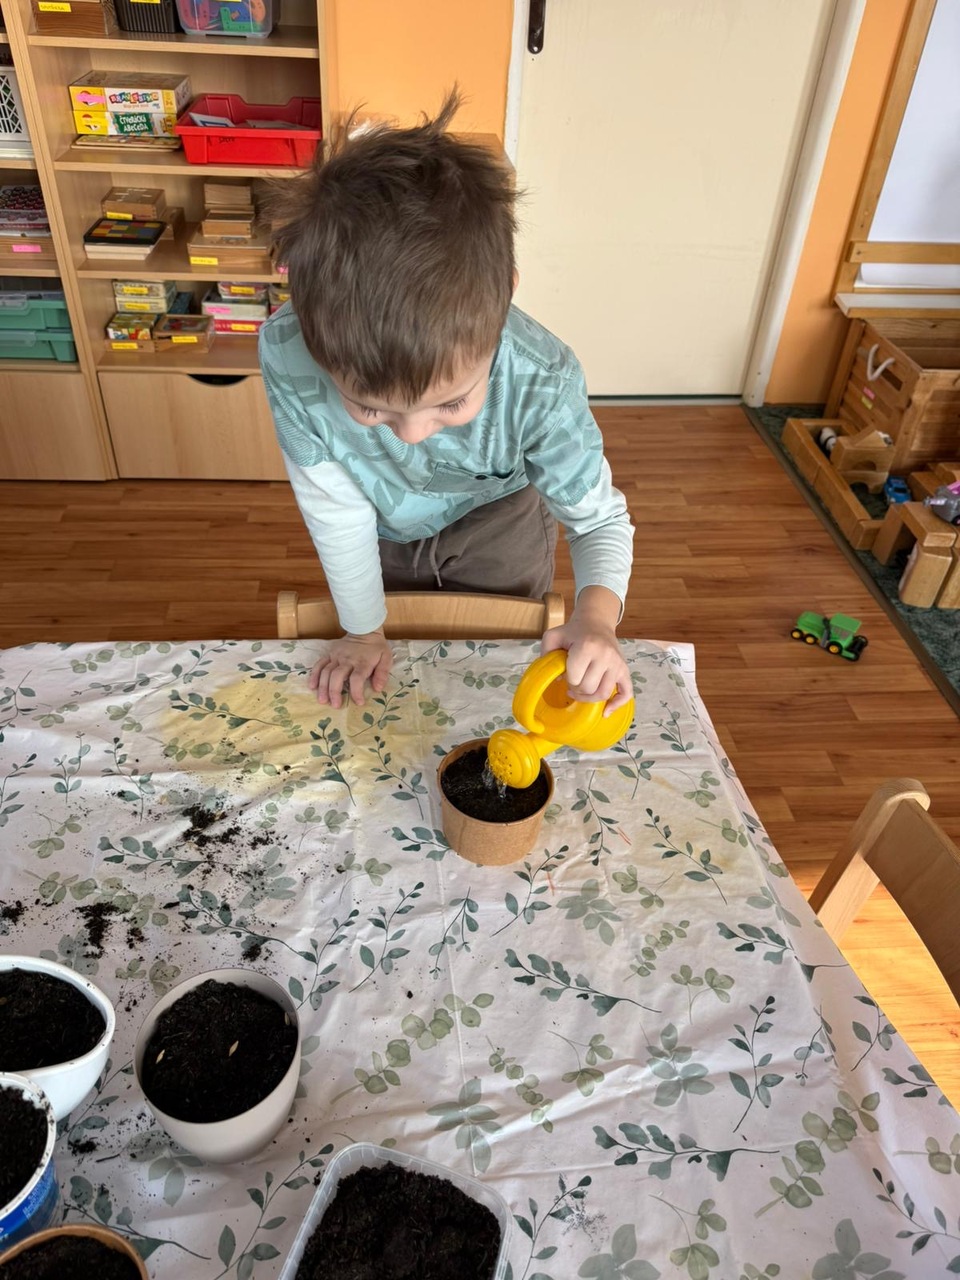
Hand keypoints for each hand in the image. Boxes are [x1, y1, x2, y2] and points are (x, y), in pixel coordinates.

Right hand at [308, 631, 392, 707]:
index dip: (356, 692)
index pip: (356, 679)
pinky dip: (314, 675)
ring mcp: (336, 656)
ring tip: (322, 700)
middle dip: (334, 692)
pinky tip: (312, 686)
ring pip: (326, 672)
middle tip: (335, 705)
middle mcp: (347, 660)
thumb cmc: (376, 647)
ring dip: (323, 687)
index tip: (358, 703)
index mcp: (362, 662)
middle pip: (337, 676)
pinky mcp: (329, 654)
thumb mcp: (386, 658)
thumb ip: (382, 673)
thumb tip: (377, 688)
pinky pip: (319, 664)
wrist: (364, 629)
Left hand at [541, 587, 631, 714]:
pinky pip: (626, 693)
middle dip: (576, 688)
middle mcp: (606, 655)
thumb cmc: (573, 632)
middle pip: (588, 688)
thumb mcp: (553, 636)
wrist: (596, 623)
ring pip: (603, 694)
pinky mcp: (625, 670)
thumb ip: (546, 655)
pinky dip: (616, 704)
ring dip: (589, 698)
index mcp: (587, 646)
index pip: (574, 677)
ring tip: (580, 691)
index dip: (566, 678)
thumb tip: (557, 680)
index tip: (564, 671)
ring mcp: (617, 664)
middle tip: (572, 680)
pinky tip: (605, 712)